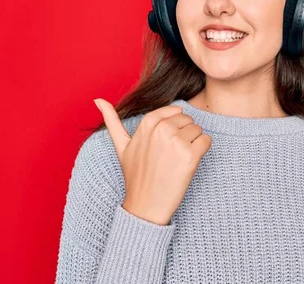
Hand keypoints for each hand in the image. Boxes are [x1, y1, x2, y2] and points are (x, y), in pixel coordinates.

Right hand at [94, 98, 211, 224]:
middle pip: (188, 120)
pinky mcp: (191, 155)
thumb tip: (97, 99)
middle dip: (184, 135)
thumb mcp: (121, 145)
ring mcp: (177, 142)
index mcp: (148, 123)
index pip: (175, 111)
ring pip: (198, 130)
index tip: (166, 144)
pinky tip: (189, 163)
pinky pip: (206, 141)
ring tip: (178, 160)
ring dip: (194, 143)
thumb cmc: (135, 175)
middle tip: (171, 156)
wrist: (145, 205)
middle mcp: (162, 129)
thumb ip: (111, 120)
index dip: (174, 127)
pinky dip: (203, 151)